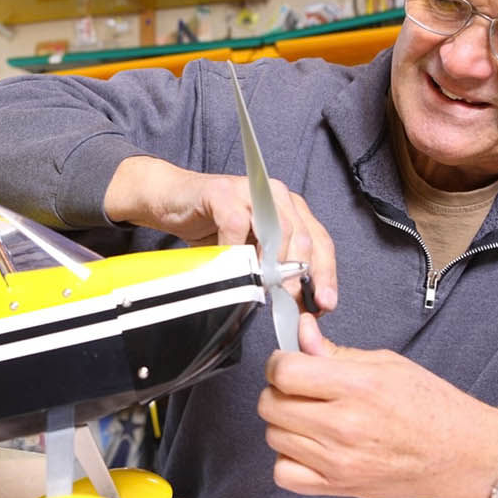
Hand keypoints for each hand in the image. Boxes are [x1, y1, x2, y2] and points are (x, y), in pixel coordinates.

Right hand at [104, 156, 336, 310]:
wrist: (171, 201)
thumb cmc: (212, 228)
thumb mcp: (250, 253)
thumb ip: (273, 270)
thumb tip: (297, 305)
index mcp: (290, 210)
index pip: (319, 243)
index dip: (325, 275)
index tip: (324, 304)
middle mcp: (277, 196)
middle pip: (303, 237)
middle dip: (300, 276)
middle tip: (292, 302)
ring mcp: (252, 191)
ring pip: (278, 230)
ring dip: (274, 264)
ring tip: (267, 287)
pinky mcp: (224, 193)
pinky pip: (237, 225)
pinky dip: (236, 251)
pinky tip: (232, 268)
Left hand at [257, 314, 497, 497]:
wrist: (462, 453)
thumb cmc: (432, 406)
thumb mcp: (386, 364)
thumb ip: (334, 352)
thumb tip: (301, 332)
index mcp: (359, 387)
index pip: (285, 372)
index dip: (280, 362)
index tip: (288, 363)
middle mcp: (345, 426)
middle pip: (270, 405)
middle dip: (279, 391)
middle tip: (300, 388)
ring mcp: (339, 462)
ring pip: (273, 436)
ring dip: (285, 423)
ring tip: (311, 416)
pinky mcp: (338, 487)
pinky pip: (284, 473)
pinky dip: (289, 459)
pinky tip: (309, 446)